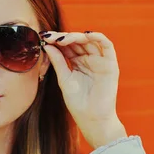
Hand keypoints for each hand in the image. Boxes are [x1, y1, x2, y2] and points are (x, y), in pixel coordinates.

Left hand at [41, 30, 126, 148]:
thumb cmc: (78, 102)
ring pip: (90, 41)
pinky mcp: (110, 64)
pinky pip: (107, 45)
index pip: (67, 46)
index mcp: (77, 63)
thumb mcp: (64, 78)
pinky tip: (85, 35)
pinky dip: (98, 37)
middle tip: (50, 37)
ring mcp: (100, 61)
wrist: (91, 118)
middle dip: (63, 37)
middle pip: (77, 41)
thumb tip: (47, 44)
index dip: (56, 40)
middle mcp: (89, 59)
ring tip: (62, 39)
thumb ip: (57, 61)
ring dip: (76, 36)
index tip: (43, 38)